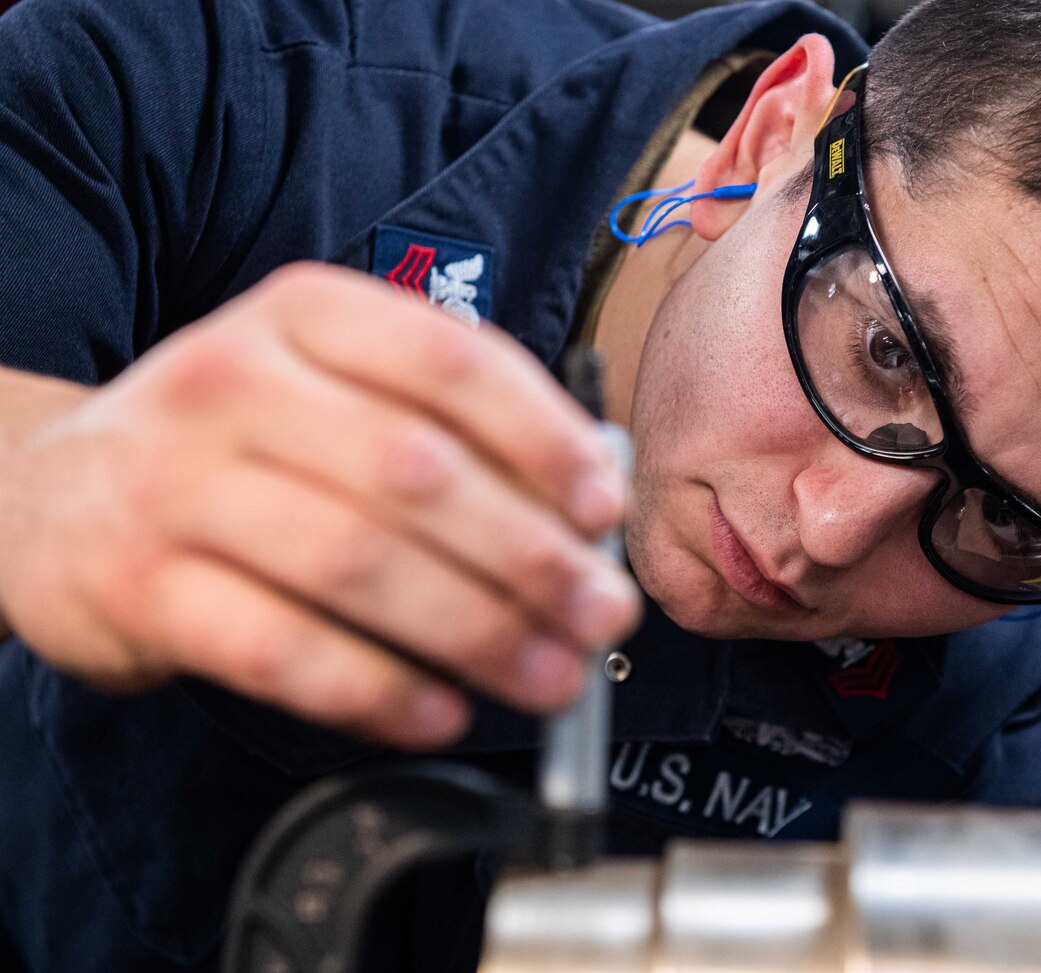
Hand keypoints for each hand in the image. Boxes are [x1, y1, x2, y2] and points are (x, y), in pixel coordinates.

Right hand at [0, 263, 640, 747]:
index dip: (544, 440)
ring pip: (356, 562)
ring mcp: (176, 483)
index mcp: (305, 315)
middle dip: (530, 555)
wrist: (52, 492)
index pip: (451, 362)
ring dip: (475, 631)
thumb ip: (448, 425)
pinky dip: (376, 690)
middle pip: (414, 472)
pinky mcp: (139, 586)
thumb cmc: (237, 441)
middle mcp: (233, 382)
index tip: (604, 507)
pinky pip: (280, 650)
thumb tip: (585, 502)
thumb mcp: (329, 388)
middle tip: (601, 611)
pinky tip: (440, 711)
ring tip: (549, 675)